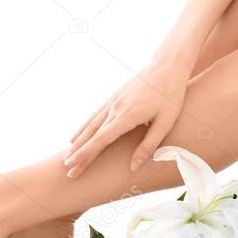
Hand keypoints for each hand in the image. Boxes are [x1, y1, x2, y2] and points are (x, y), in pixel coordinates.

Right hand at [64, 63, 188, 177]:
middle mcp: (115, 108)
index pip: (101, 140)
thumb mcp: (166, 122)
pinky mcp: (114, 97)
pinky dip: (83, 128)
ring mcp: (113, 101)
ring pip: (90, 125)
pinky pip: (94, 116)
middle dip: (79, 154)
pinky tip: (76, 137)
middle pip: (92, 135)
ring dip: (78, 142)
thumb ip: (149, 145)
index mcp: (127, 115)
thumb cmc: (171, 96)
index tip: (73, 166)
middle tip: (68, 170)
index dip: (86, 154)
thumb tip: (133, 166)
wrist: (167, 67)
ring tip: (67, 157)